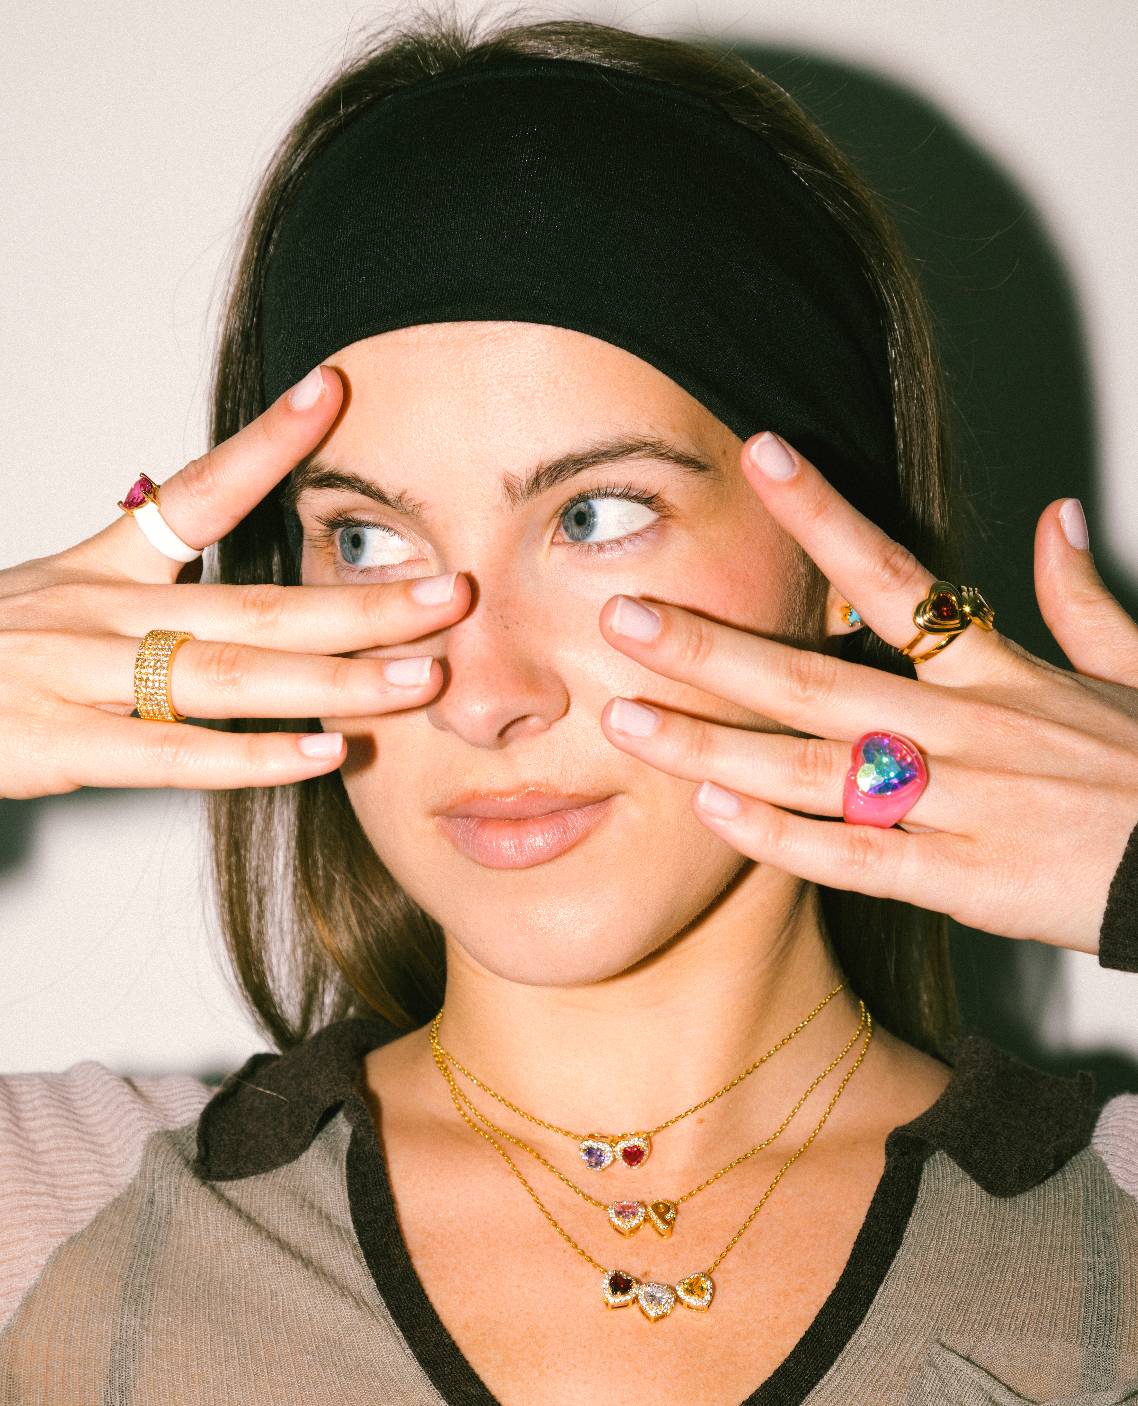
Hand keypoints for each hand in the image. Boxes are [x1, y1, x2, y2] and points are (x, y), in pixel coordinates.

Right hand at [0, 368, 467, 798]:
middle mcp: (99, 611)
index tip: (335, 391)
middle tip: (451, 588)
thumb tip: (254, 605)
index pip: (196, 492)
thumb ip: (149, 592)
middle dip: (361, 599)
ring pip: (230, 673)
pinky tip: (326, 752)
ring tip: (423, 673)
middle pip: (253, 599)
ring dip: (337, 676)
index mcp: (104, 569)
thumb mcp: (61, 602)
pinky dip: (254, 756)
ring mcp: (79, 676)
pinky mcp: (56, 746)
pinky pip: (173, 755)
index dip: (267, 442)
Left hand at [599, 433, 1137, 952]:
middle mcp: (966, 729)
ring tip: (628, 722)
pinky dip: (780, 837)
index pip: (896, 575)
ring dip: (714, 744)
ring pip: (814, 771)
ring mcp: (960, 805)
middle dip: (714, 648)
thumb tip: (1057, 519)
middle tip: (621, 617)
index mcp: (999, 673)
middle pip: (816, 679)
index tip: (760, 455)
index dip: (823, 513)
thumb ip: (1080, 596)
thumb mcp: (1134, 669)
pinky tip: (711, 813)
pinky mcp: (962, 881)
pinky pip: (853, 859)